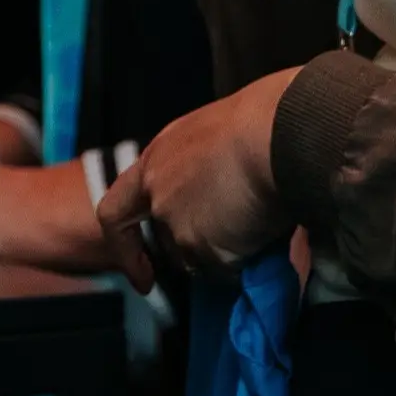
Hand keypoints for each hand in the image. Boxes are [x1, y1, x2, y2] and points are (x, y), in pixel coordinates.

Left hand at [97, 70, 299, 290]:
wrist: (280, 134)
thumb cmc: (264, 122)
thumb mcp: (216, 138)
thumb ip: (201, 169)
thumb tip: (219, 194)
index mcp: (156, 159)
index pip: (115, 211)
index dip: (124, 244)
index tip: (141, 273)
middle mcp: (156, 192)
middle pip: (164, 240)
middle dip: (193, 250)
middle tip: (228, 243)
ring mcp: (174, 221)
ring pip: (194, 258)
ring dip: (222, 253)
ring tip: (258, 222)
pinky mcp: (199, 245)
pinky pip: (223, 267)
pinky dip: (243, 260)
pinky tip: (264, 232)